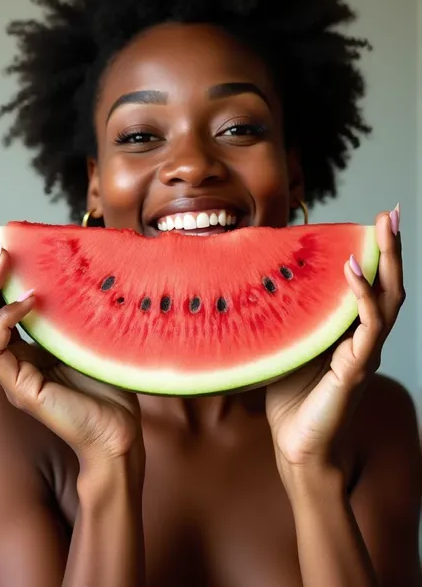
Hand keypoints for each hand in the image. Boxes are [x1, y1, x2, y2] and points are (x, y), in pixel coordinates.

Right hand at [0, 229, 143, 478]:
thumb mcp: (89, 338)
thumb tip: (81, 268)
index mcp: (27, 351)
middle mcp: (14, 362)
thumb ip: (76, 312)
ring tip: (2, 259)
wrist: (119, 435)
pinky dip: (6, 319)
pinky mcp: (19, 388)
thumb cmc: (110, 388)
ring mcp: (12, 376)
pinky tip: (28, 299)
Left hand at [266, 209, 403, 475]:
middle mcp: (364, 341)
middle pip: (389, 286)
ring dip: (387, 263)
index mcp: (351, 333)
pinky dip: (362, 297)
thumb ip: (290, 316)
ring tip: (383, 229)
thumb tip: (267, 276)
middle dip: (392, 248)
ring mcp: (364, 355)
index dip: (378, 254)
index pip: (372, 286)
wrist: (296, 446)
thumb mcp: (288, 344)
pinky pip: (367, 328)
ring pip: (387, 301)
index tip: (378, 220)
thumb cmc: (291, 398)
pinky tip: (353, 271)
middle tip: (393, 213)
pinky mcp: (355, 370)